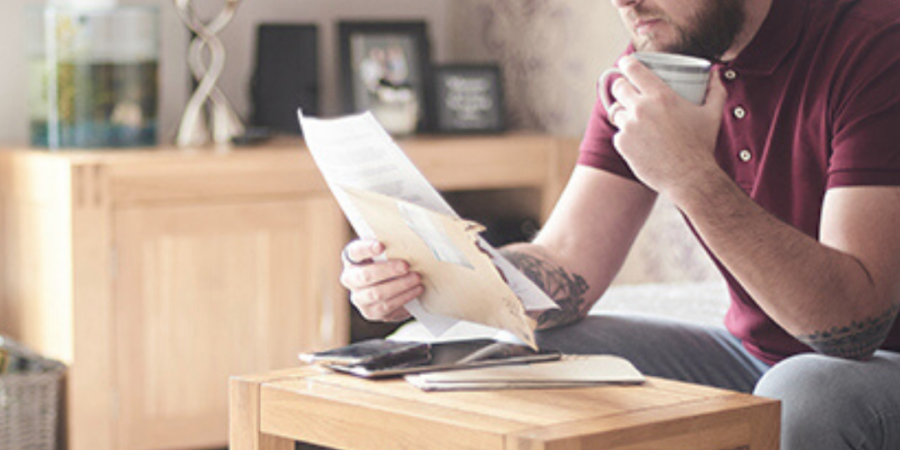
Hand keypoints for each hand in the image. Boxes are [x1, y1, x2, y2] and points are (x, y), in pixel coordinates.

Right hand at [339, 239, 422, 321]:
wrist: (391, 287)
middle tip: (406, 266)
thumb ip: (390, 247)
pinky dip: (404, 297)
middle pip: (365, 275)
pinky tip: (416, 290)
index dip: (367, 248)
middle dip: (388, 270)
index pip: (355, 252)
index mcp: (351, 259)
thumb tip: (407, 243)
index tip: (381, 246)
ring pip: (376, 293)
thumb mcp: (386, 253)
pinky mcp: (370, 312)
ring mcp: (358, 298)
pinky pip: (386, 306)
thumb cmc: (389, 264)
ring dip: (399, 285)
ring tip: (416, 278)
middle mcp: (350, 279)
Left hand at [608, 56, 727, 200]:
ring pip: (616, 111)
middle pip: (619, 87)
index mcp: (660, 95)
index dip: (627, 63)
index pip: (633, 68)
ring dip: (623, 112)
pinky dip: (626, 136)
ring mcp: (629, 126)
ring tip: (636, 119)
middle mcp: (641, 108)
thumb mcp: (712, 113)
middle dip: (623, 87)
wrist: (689, 177)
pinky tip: (640, 141)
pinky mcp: (622, 144)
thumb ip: (715, 89)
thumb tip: (716, 73)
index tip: (626, 64)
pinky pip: (618, 133)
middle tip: (630, 92)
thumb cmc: (701, 145)